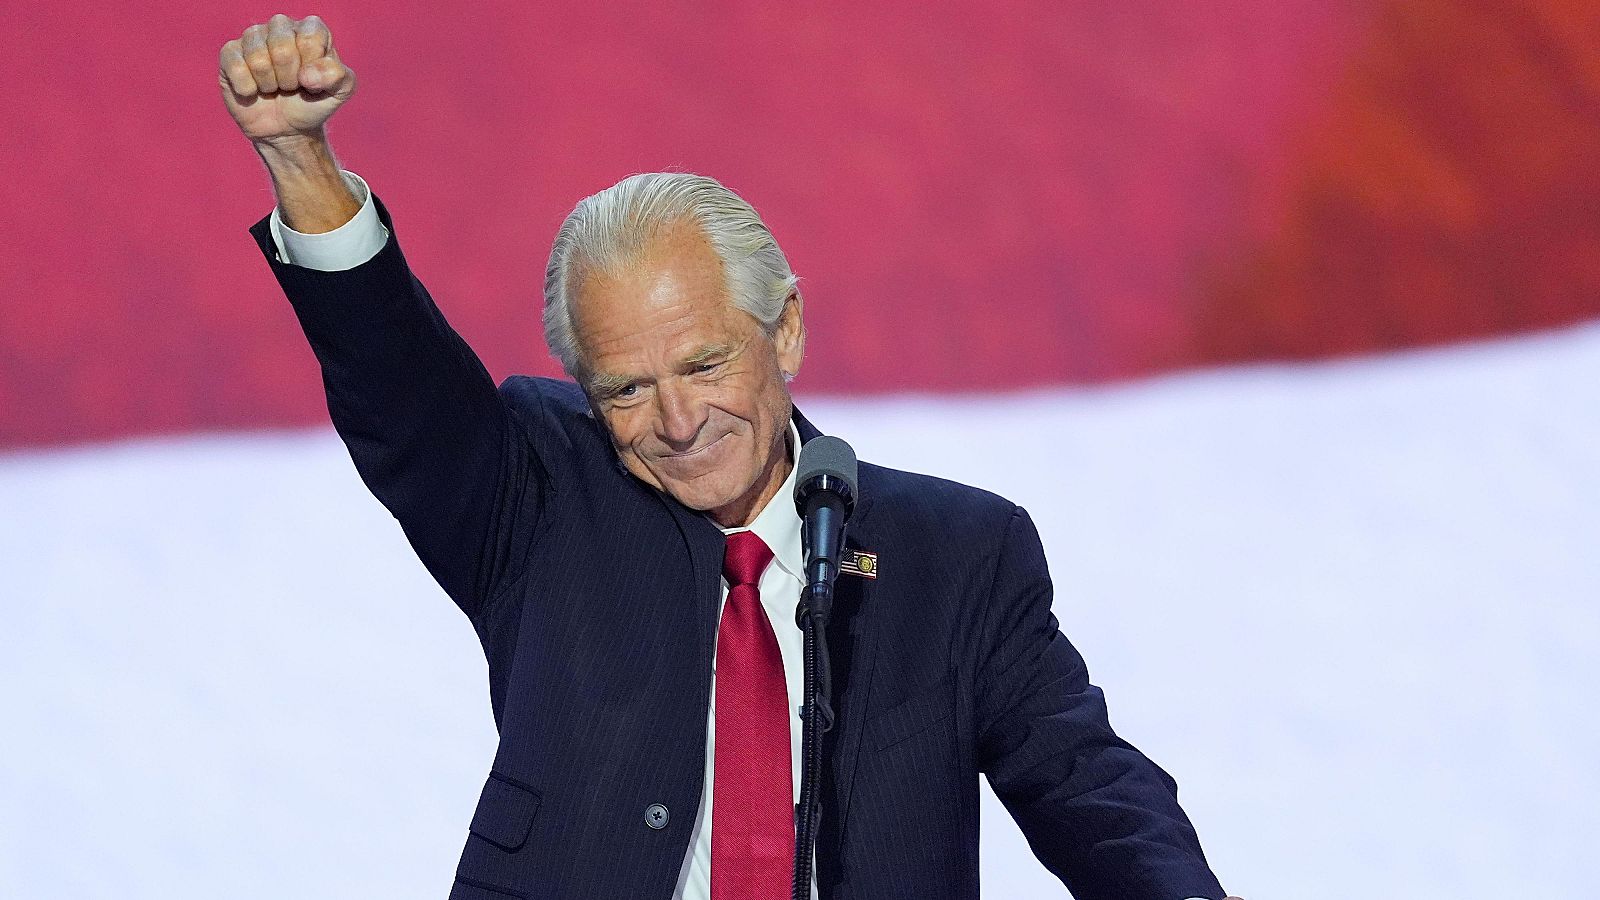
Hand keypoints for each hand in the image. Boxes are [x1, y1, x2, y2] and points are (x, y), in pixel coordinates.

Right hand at [218, 14, 354, 146]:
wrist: (287, 129)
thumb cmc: (313, 103)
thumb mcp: (341, 92)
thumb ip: (339, 76)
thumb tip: (307, 74)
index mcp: (310, 29)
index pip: (310, 38)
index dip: (312, 67)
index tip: (313, 80)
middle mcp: (280, 26)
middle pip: (282, 48)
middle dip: (290, 78)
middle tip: (292, 86)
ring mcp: (253, 37)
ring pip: (258, 58)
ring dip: (269, 84)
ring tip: (274, 87)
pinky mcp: (230, 53)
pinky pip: (236, 67)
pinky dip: (248, 88)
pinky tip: (253, 90)